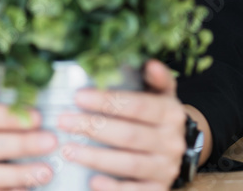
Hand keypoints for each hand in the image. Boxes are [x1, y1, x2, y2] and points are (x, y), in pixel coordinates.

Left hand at [57, 59, 187, 189]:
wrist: (178, 149)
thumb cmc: (158, 116)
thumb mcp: (162, 94)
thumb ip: (156, 79)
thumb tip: (150, 63)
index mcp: (172, 113)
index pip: (138, 106)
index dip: (108, 101)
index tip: (78, 97)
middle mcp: (172, 141)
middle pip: (130, 135)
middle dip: (94, 127)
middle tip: (64, 121)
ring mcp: (166, 168)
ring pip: (129, 164)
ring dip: (96, 157)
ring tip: (68, 149)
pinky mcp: (158, 189)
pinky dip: (113, 188)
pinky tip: (92, 181)